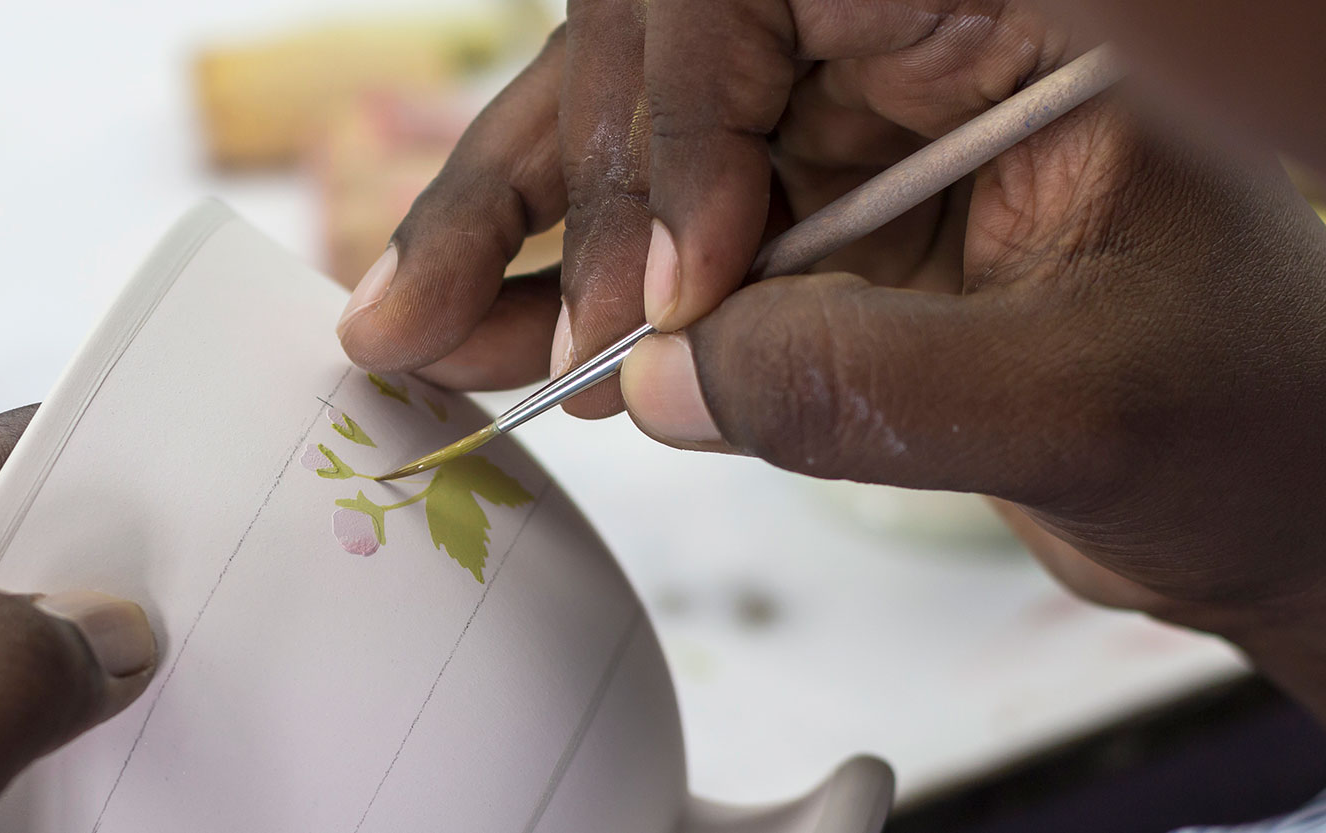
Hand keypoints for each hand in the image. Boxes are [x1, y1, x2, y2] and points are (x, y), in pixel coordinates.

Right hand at [333, 0, 1325, 715]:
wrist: (1264, 487)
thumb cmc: (1244, 411)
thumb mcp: (1090, 400)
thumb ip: (878, 384)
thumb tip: (667, 380)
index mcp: (993, 17)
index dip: (687, 118)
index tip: (680, 287)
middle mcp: (888, 50)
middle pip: (656, 50)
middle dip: (555, 187)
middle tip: (459, 312)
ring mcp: (825, 135)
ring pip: (614, 138)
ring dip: (503, 235)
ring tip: (403, 328)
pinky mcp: (783, 225)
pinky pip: (632, 240)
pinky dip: (545, 296)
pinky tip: (473, 347)